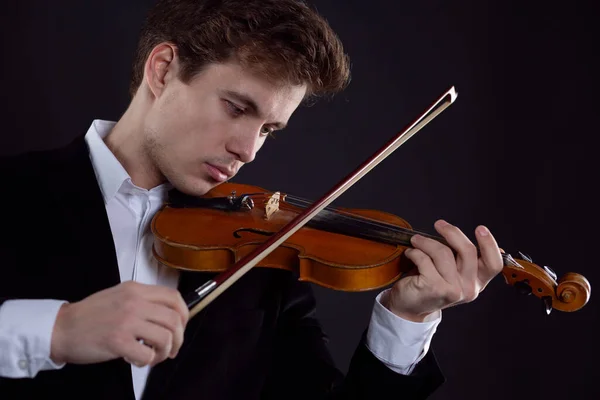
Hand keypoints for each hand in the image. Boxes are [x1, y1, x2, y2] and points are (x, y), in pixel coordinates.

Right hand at [50, 281, 188, 367]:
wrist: (62, 328)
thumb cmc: (91, 316)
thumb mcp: (120, 296)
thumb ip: (143, 301)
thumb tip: (170, 317)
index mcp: (136, 289)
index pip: (174, 298)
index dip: (184, 315)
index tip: (180, 328)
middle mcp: (134, 302)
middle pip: (174, 319)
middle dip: (178, 338)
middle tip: (171, 349)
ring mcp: (126, 321)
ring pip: (165, 337)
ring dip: (165, 352)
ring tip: (154, 356)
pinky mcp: (118, 341)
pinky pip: (147, 354)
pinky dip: (148, 361)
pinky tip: (138, 360)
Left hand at [384, 219, 502, 321]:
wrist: (410, 307)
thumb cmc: (430, 283)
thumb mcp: (452, 272)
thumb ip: (461, 257)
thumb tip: (460, 232)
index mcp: (478, 282)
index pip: (494, 264)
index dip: (490, 244)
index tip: (481, 229)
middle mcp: (469, 288)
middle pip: (468, 251)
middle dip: (452, 232)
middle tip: (439, 224)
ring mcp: (453, 290)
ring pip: (443, 252)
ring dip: (426, 242)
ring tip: (416, 241)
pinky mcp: (434, 288)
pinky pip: (424, 259)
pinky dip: (414, 252)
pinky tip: (410, 254)